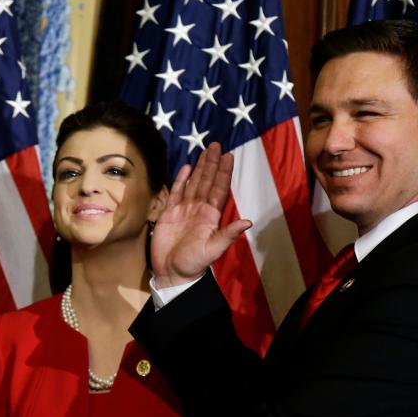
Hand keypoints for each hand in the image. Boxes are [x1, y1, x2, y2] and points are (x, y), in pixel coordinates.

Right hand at [150, 143, 250, 287]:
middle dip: (212, 163)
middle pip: (207, 181)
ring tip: (205, 151)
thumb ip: (228, 235)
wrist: (171, 272)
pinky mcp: (169, 214)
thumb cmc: (194, 263)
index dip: (224, 173)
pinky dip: (181, 179)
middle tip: (216, 144)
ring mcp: (184, 210)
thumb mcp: (213, 249)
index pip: (219, 189)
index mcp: (211, 216)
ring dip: (200, 167)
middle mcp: (199, 209)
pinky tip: (186, 168)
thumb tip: (248, 222)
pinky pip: (176, 192)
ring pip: (194, 183)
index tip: (228, 156)